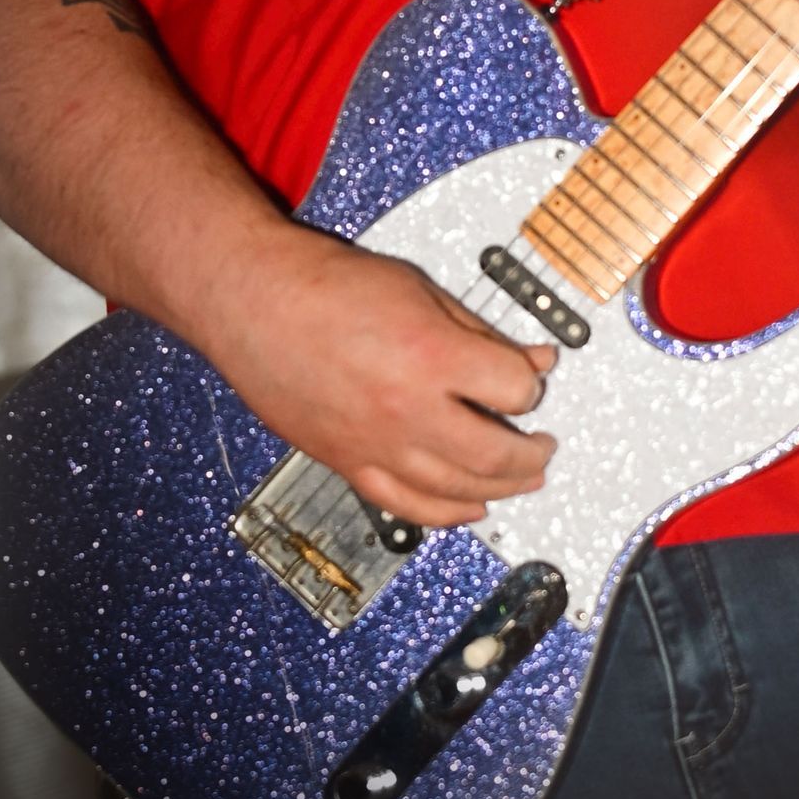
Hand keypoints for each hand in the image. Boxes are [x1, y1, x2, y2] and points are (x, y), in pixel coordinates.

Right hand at [203, 229, 556, 527]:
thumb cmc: (324, 285)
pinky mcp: (347, 463)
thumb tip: (533, 358)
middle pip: (496, 455)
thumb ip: (480, 330)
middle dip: (531, 453)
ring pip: (457, 491)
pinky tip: (468, 508)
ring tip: (522, 478)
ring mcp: (375, 444)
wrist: (253, 301)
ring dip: (500, 489)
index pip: (515, 390)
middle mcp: (407, 408)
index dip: (531, 386)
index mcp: (431, 355)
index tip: (530, 381)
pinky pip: (406, 505)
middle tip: (544, 445)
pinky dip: (446, 513)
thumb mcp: (420, 289)